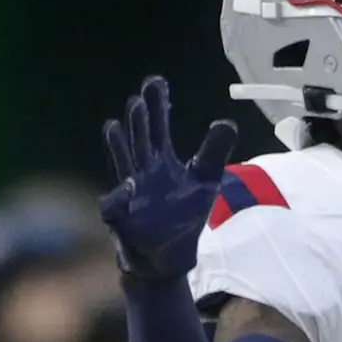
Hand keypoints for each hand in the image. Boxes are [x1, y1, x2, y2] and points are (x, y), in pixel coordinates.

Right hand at [99, 76, 236, 281]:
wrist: (167, 260)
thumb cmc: (182, 218)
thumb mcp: (205, 183)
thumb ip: (213, 153)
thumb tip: (226, 121)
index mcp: (161, 162)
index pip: (158, 129)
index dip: (157, 107)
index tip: (156, 82)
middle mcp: (142, 173)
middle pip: (140, 142)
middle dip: (139, 122)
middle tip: (139, 99)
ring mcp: (129, 195)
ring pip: (123, 166)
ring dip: (119, 148)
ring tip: (115, 126)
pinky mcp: (122, 219)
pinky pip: (114, 205)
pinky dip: (120, 195)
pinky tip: (130, 184)